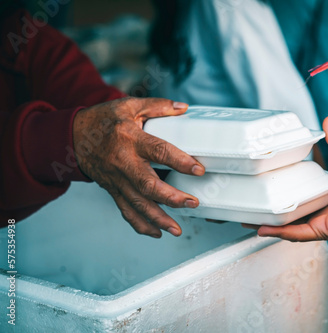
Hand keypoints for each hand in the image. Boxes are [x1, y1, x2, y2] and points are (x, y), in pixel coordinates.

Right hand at [73, 97, 204, 237]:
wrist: (72, 137)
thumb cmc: (103, 120)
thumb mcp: (129, 106)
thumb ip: (158, 106)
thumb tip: (184, 108)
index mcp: (130, 139)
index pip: (158, 151)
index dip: (180, 161)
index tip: (198, 169)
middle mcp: (123, 163)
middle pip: (148, 185)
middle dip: (171, 198)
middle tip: (192, 203)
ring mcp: (117, 180)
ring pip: (137, 204)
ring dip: (158, 219)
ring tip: (177, 230)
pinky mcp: (113, 190)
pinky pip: (126, 211)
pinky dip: (141, 225)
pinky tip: (157, 233)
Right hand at [256, 117, 327, 255]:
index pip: (303, 187)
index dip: (287, 182)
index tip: (271, 174)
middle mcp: (321, 208)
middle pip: (291, 206)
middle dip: (271, 202)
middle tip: (253, 194)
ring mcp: (318, 220)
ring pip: (287, 221)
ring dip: (267, 219)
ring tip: (247, 213)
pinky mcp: (319, 230)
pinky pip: (293, 232)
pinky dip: (277, 230)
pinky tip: (259, 226)